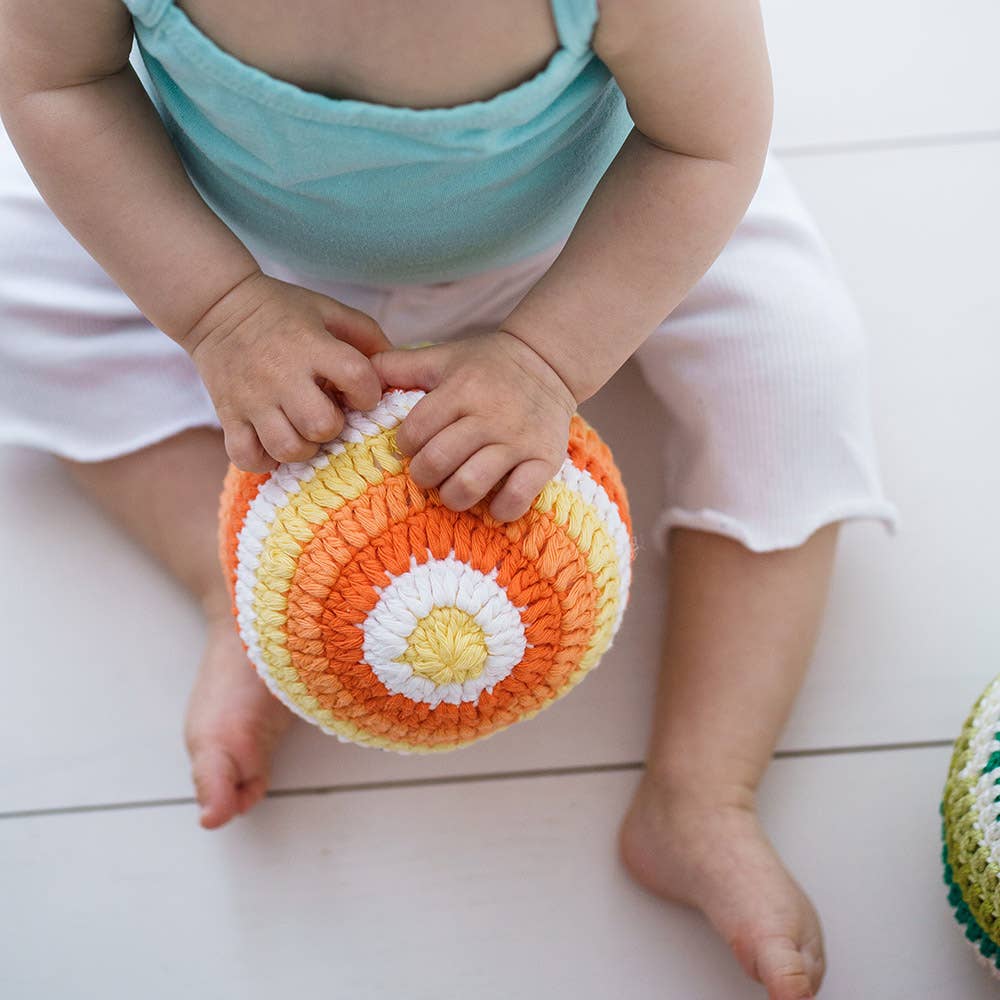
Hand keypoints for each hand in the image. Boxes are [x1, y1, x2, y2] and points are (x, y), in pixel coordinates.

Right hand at [184, 270, 392, 471]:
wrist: (216, 305)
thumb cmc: (282, 311)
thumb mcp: (328, 310)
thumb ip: (366, 335)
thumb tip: (396, 368)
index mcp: (311, 346)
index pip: (357, 379)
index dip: (368, 393)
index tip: (358, 392)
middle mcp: (281, 375)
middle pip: (322, 425)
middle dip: (333, 427)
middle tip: (326, 415)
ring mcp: (252, 399)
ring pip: (287, 449)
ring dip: (302, 448)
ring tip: (301, 432)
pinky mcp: (227, 416)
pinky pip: (247, 457)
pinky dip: (263, 459)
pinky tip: (272, 442)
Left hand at [369, 330, 576, 522]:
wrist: (548, 363)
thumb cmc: (486, 366)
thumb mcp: (442, 357)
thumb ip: (398, 365)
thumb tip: (357, 376)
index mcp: (462, 389)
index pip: (415, 432)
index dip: (406, 447)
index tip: (414, 447)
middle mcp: (490, 415)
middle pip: (438, 462)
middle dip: (424, 476)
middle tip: (429, 473)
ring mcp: (518, 441)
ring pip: (471, 485)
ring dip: (453, 496)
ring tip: (454, 490)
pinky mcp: (544, 460)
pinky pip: (516, 499)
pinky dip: (499, 509)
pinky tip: (492, 501)